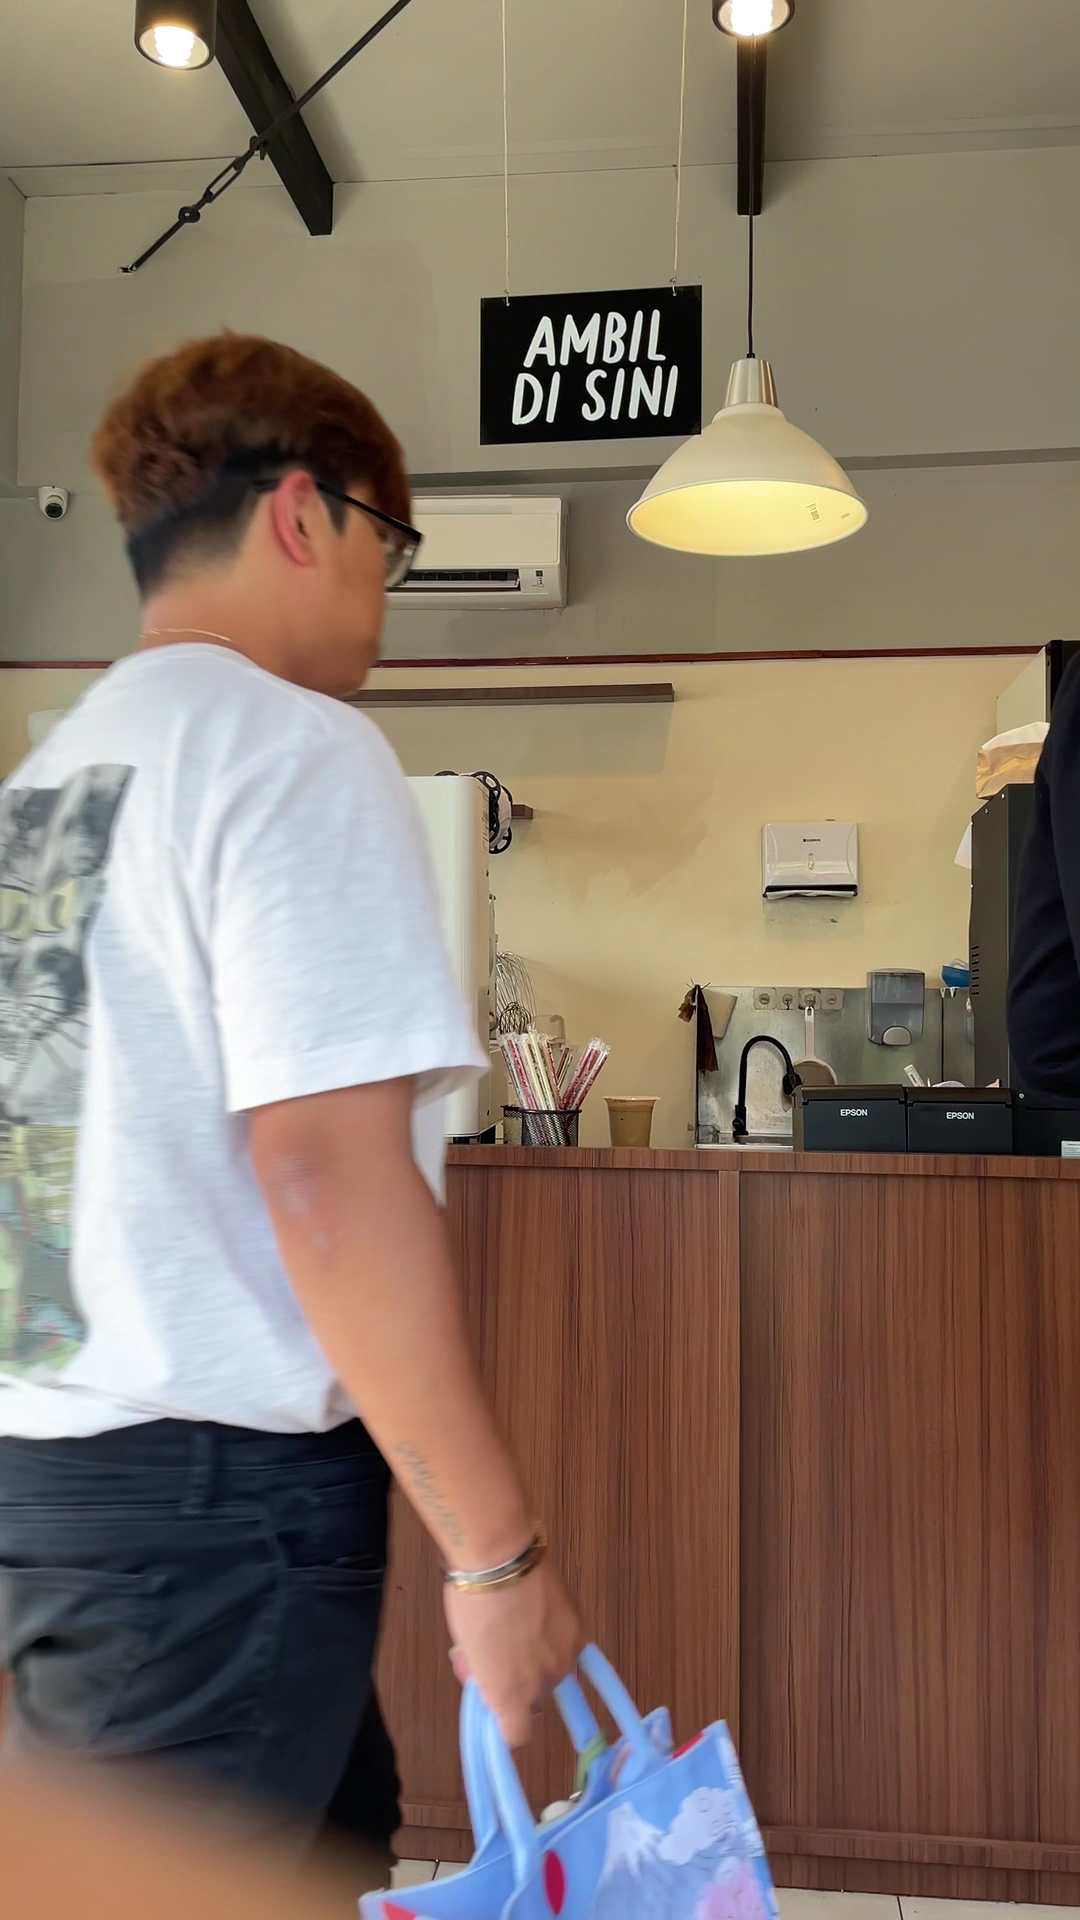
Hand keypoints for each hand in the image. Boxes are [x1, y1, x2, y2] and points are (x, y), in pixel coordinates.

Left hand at [444, 1560, 582, 1747]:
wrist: (501, 1559)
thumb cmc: (471, 1603)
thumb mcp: (467, 1648)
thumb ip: (482, 1673)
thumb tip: (486, 1676)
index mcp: (510, 1696)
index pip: (517, 1734)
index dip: (506, 1722)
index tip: (494, 1700)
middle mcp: (543, 1685)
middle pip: (536, 1700)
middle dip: (521, 1685)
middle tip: (503, 1657)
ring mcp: (565, 1658)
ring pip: (555, 1673)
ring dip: (541, 1662)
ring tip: (522, 1628)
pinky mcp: (579, 1630)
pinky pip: (570, 1649)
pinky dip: (557, 1640)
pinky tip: (542, 1620)